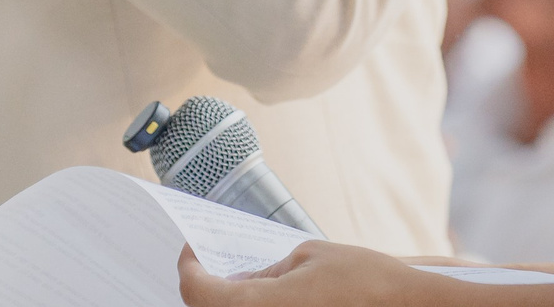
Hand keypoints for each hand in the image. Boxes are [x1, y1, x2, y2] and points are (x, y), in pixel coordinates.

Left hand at [177, 242, 451, 306]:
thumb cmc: (364, 280)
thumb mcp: (307, 256)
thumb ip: (266, 270)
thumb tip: (241, 279)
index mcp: (259, 305)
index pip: (196, 292)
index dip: (189, 268)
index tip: (192, 252)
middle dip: (209, 287)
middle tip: (215, 265)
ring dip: (233, 302)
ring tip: (245, 282)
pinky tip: (271, 298)